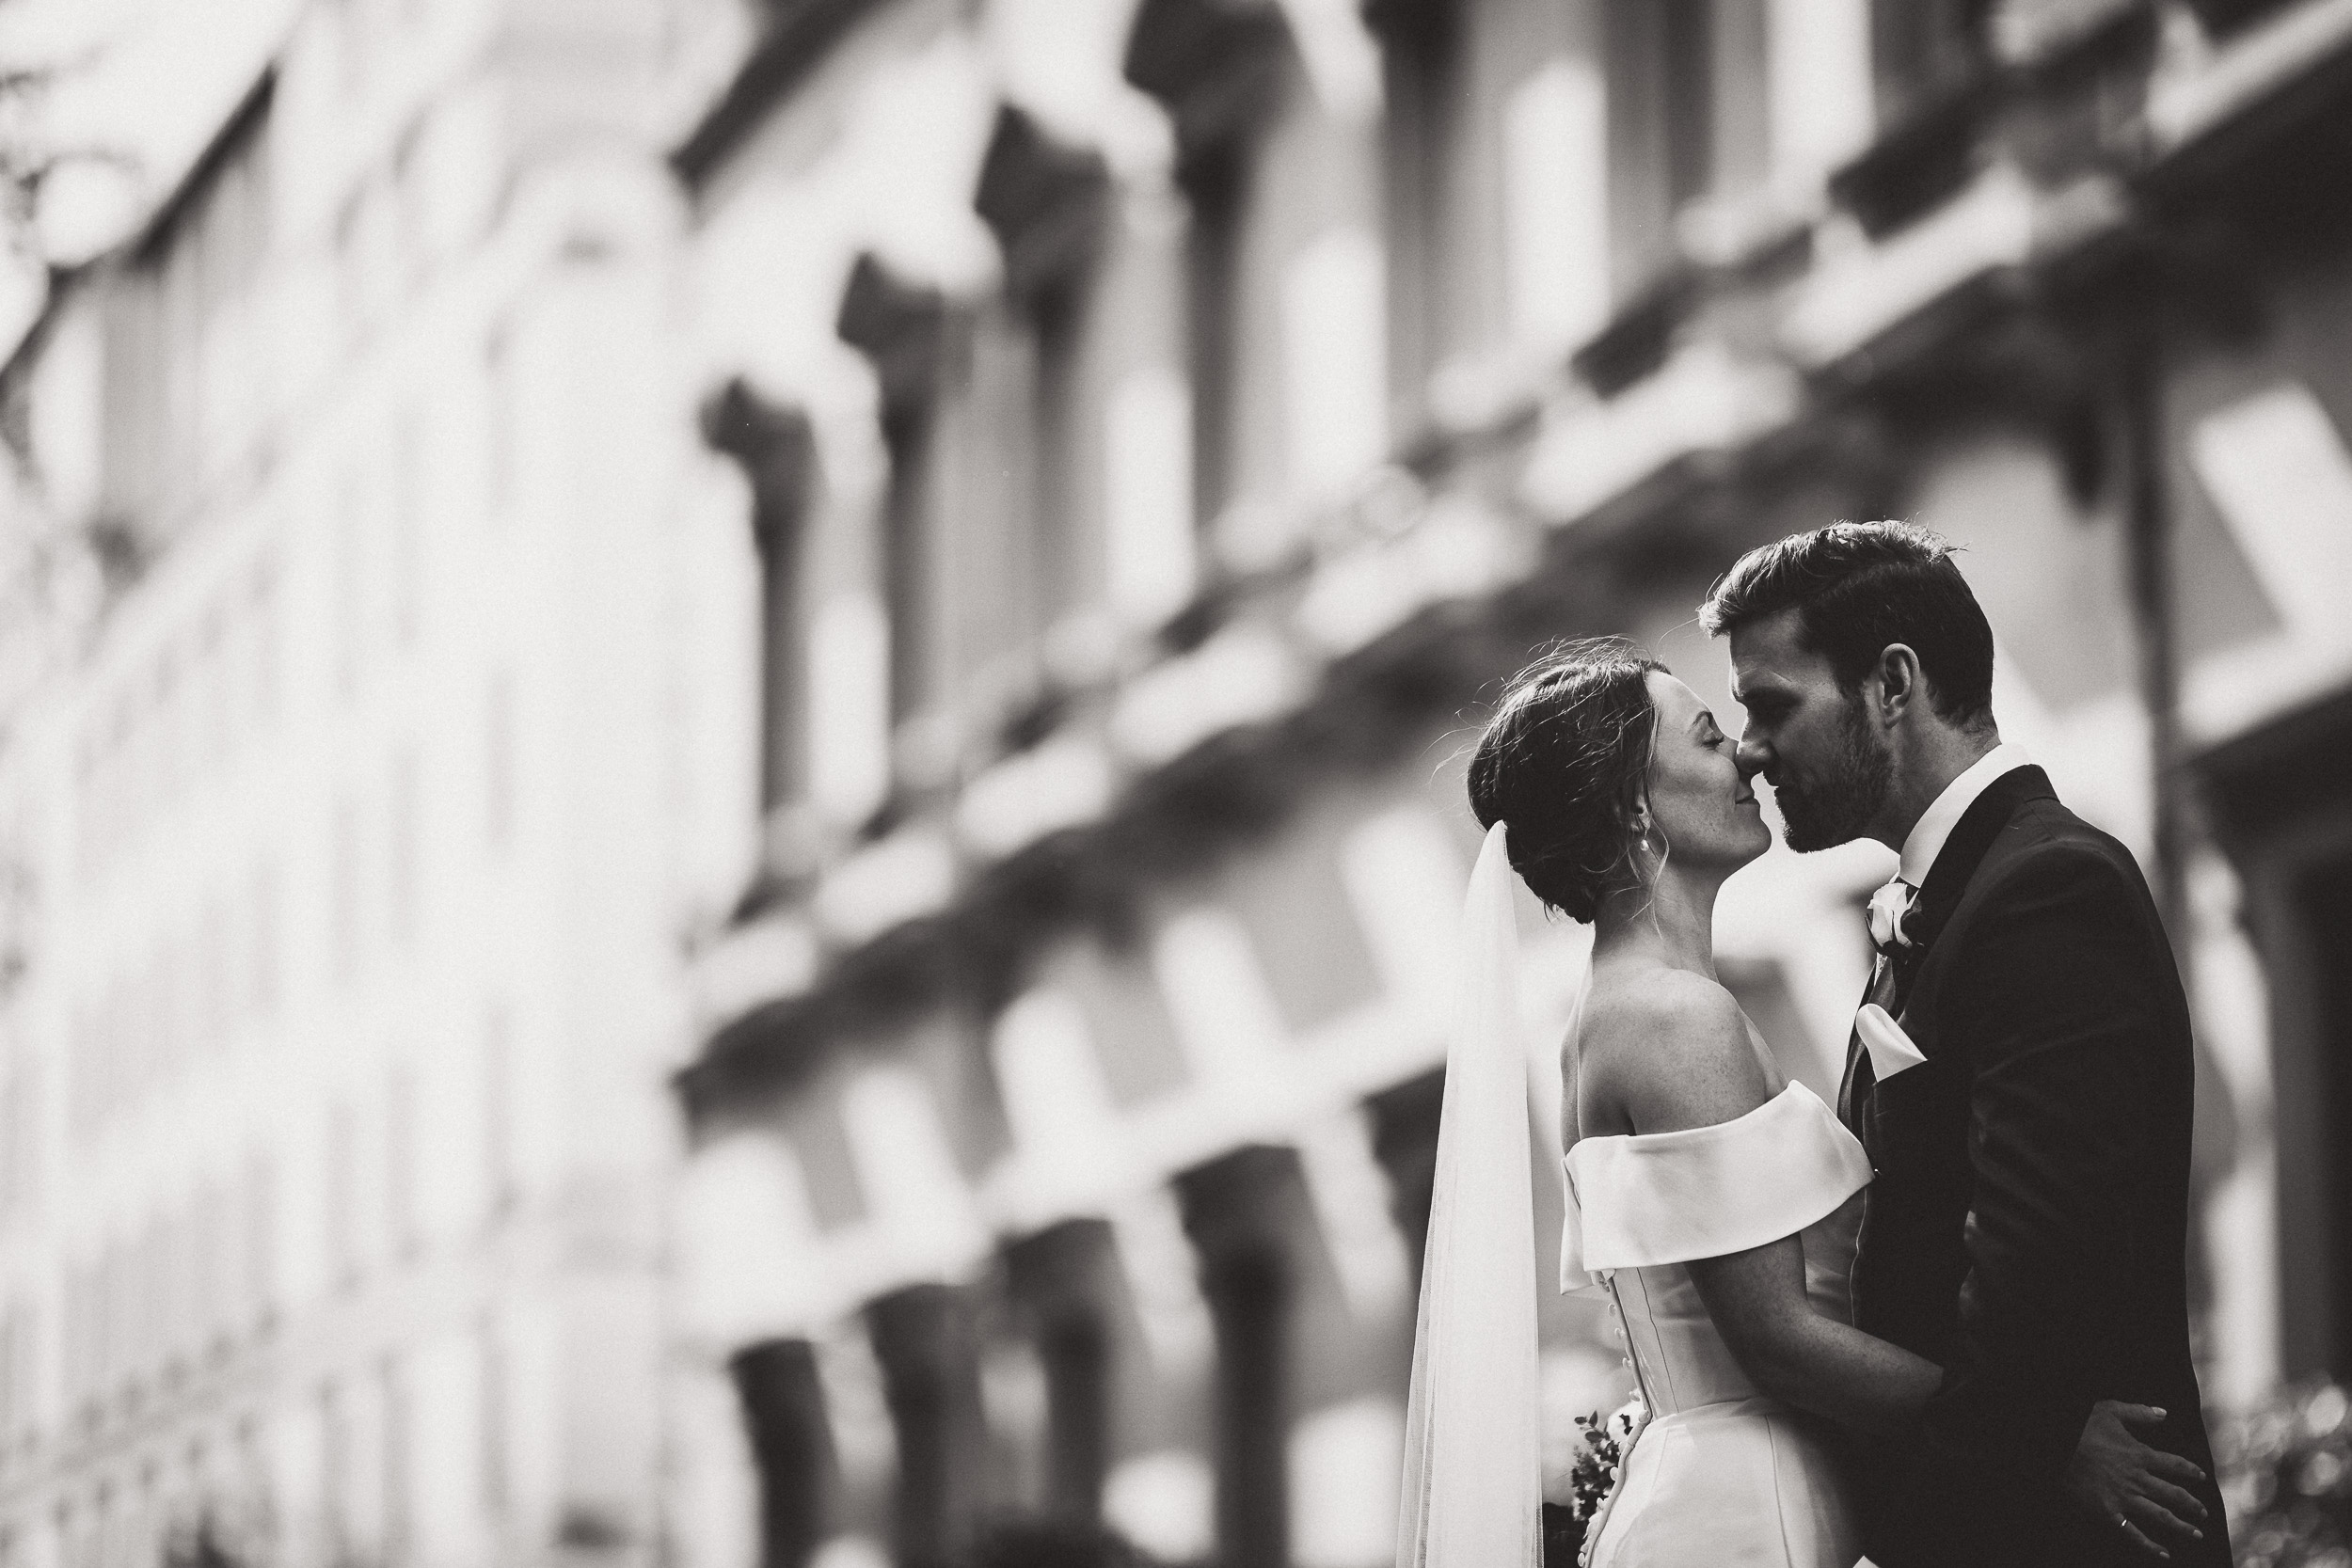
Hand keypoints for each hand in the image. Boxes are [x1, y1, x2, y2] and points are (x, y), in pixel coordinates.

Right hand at [2064, 1401, 2209, 1560]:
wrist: (2055, 1447)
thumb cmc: (2081, 1427)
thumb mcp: (2110, 1410)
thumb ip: (2139, 1412)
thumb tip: (2164, 1413)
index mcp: (2140, 1454)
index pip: (2175, 1465)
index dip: (2190, 1471)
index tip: (2201, 1477)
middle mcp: (2138, 1479)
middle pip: (2174, 1495)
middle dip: (2192, 1505)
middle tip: (2203, 1513)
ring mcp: (2124, 1498)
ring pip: (2161, 1516)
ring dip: (2182, 1526)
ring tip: (2196, 1534)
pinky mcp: (2109, 1513)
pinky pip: (2133, 1533)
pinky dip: (2150, 1546)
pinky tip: (2164, 1554)